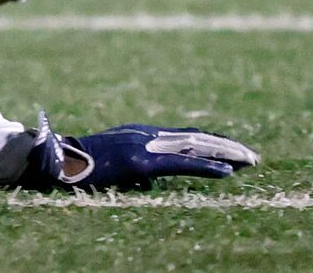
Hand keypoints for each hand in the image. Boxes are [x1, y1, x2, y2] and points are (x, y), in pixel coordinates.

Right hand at [16, 122, 258, 191]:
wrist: (59, 160)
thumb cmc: (84, 163)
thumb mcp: (117, 160)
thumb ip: (137, 164)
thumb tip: (150, 180)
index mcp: (144, 133)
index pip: (187, 134)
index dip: (213, 141)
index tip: (236, 149)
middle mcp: (149, 134)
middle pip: (197, 137)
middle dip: (227, 146)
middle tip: (253, 156)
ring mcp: (146, 146)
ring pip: (195, 147)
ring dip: (226, 154)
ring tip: (249, 161)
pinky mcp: (142, 161)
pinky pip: (181, 165)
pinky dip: (207, 167)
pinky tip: (227, 172)